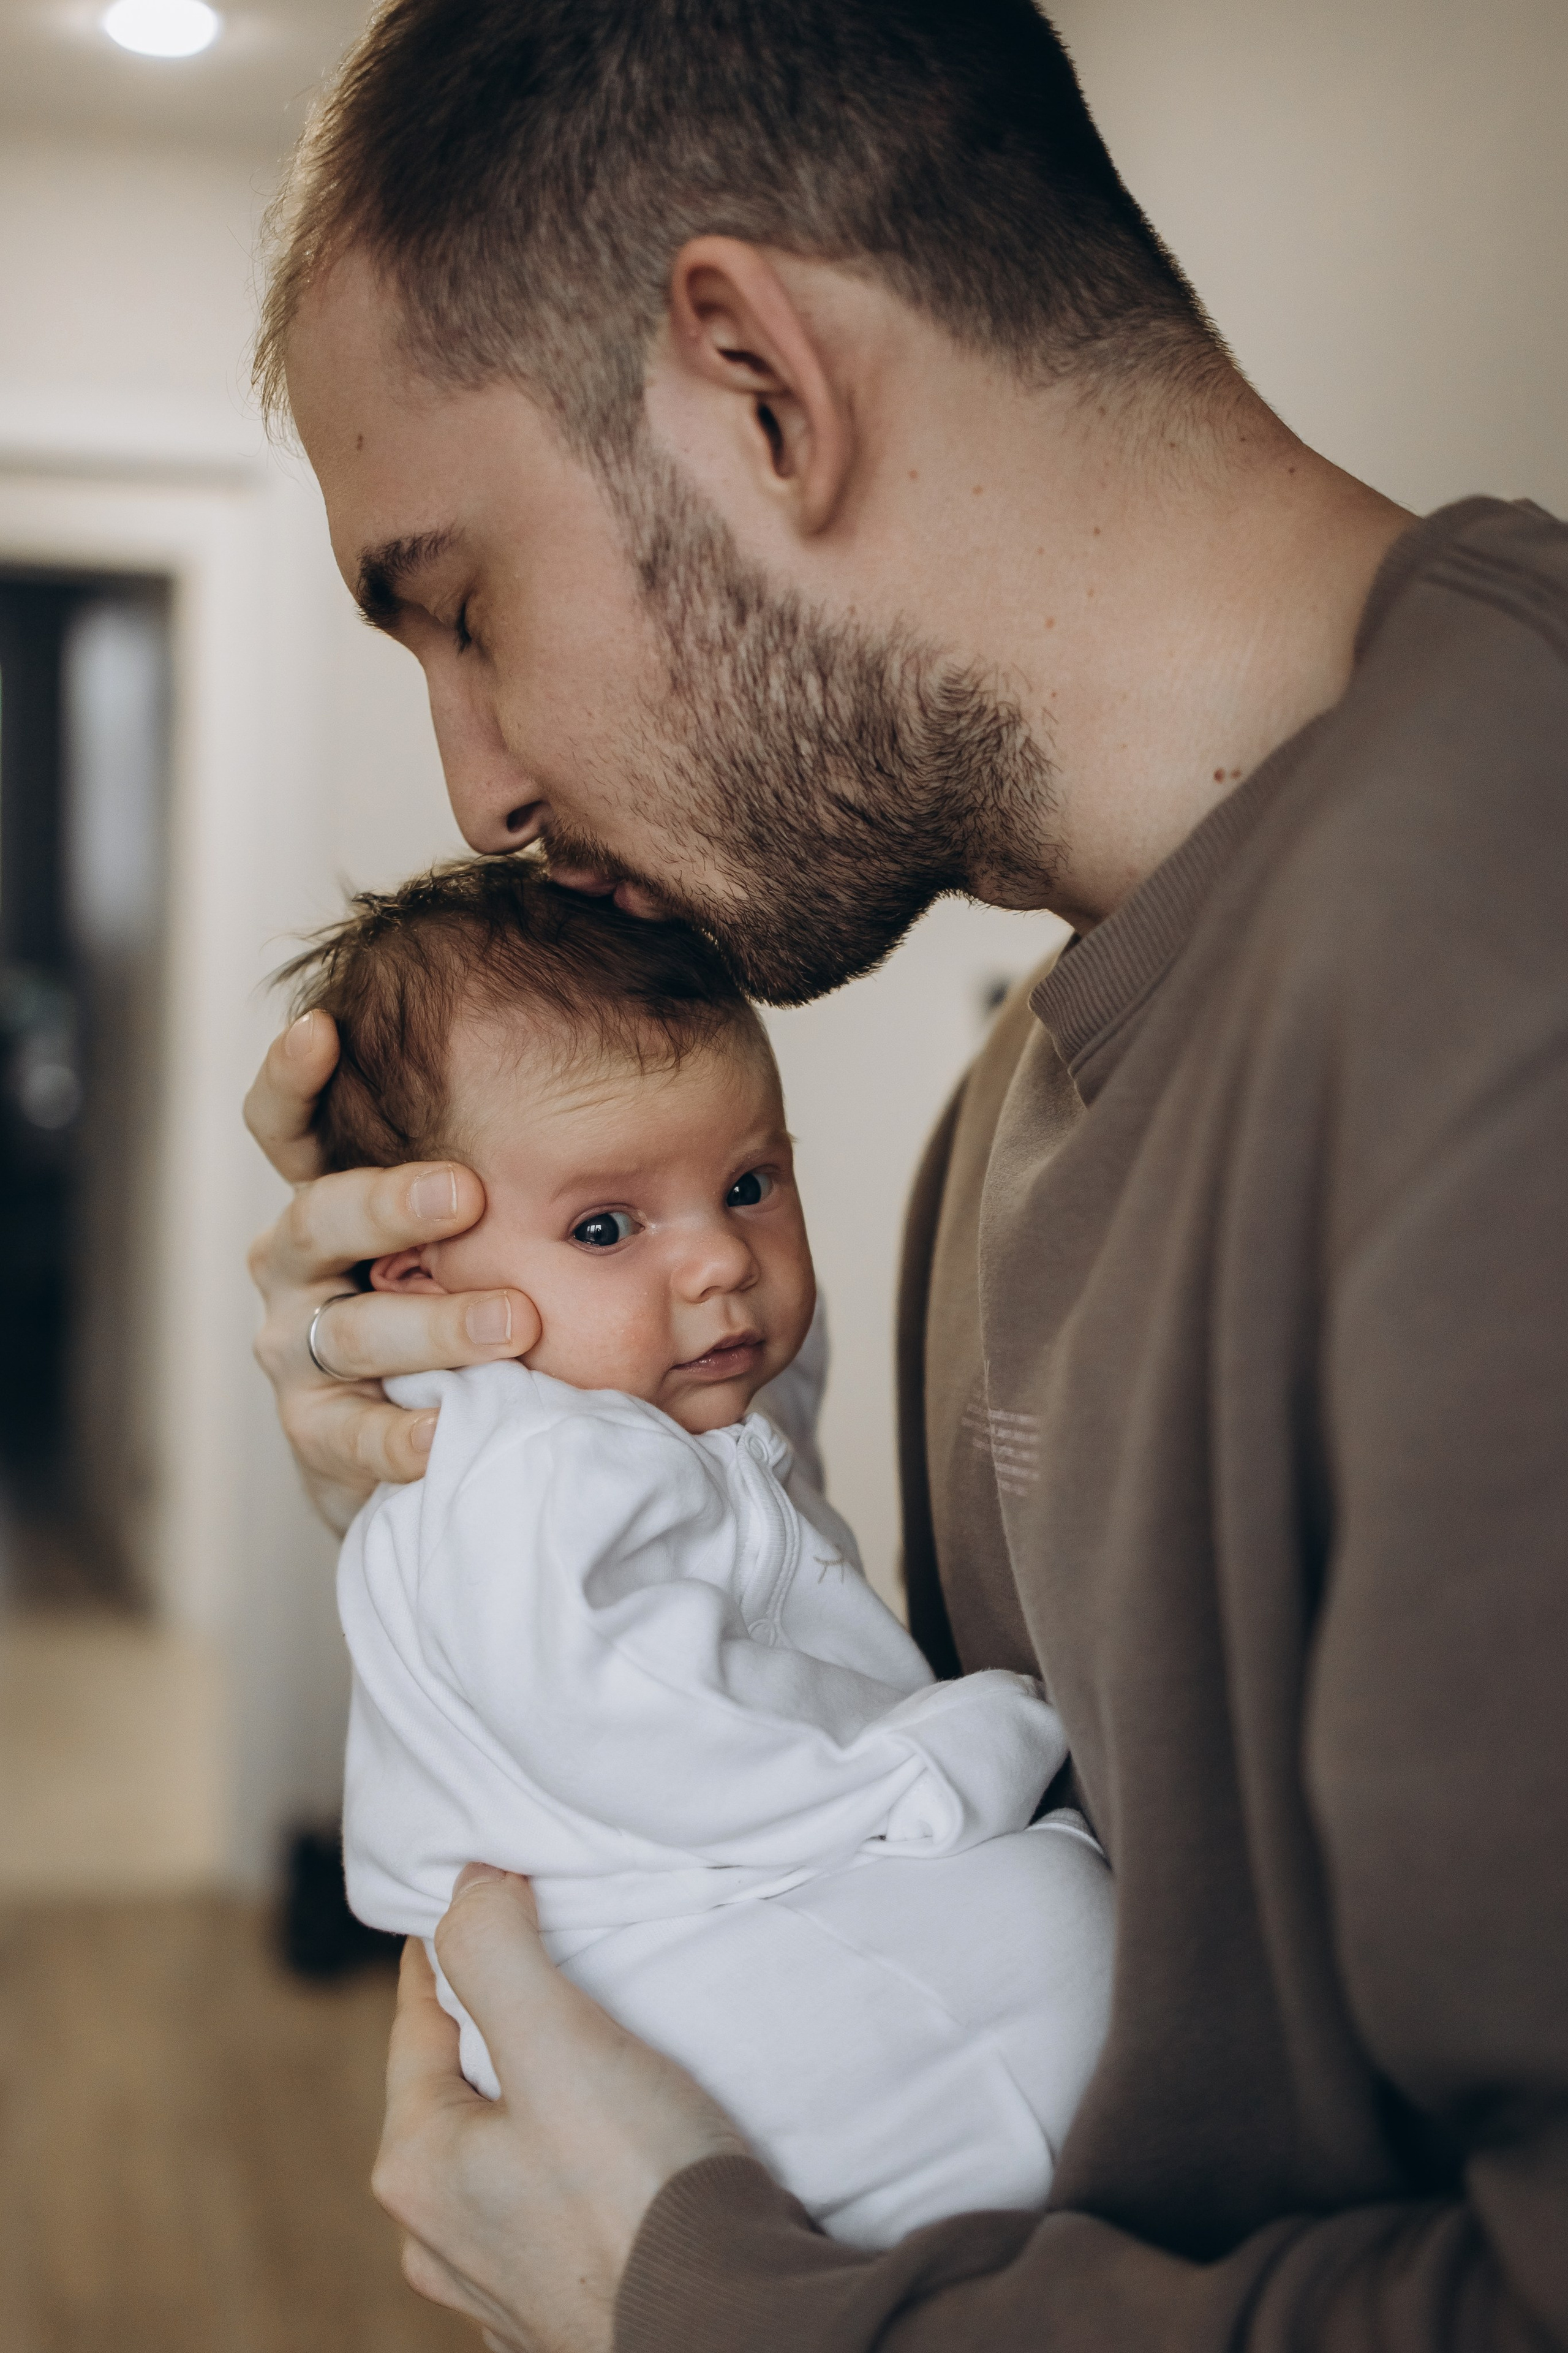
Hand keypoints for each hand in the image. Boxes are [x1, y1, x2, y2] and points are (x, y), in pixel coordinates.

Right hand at [244, 1010, 540, 1532]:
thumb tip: (587, 1075)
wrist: (406, 1442)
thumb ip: (487, 1170)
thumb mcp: (456, 1233)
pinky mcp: (314, 1432)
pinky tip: (449, 1432)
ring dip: (433, 1324)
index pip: (284, 1128)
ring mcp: (296, 1348)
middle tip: (467, 1193)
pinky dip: (401, 1435)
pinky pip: (351, 1434)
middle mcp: (296, 1265)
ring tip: (513, 1324)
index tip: (323, 1030)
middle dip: (389, 1203)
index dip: (290, 1081)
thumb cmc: (445, 1304)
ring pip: (350, 1328)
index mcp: (328, 1202)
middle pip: (319, 1219)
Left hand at [375, 1868, 747, 2352]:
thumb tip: (467, 1883)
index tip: (494, 1893)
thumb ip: (496, 1949)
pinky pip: (556, 2211)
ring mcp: (501, 2287)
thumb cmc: (644, 2195)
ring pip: (506, 2154)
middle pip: (460, 2088)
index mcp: (417, 2169)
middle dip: (500, 2025)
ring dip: (542, 2102)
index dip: (457, 1944)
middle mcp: (440, 2239)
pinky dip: (577, 2171)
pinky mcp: (567, 2311)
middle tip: (557, 1968)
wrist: (734, 2332)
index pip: (418, 2017)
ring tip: (598, 2058)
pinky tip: (616, 2159)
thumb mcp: (559, 2042)